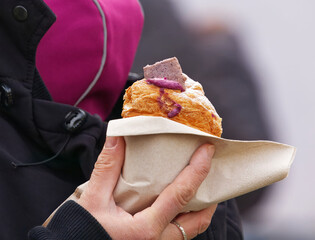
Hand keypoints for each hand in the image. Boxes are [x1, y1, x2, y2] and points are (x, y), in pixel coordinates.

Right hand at [78, 136, 216, 239]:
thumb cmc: (82, 230)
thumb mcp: (93, 199)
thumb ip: (107, 167)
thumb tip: (118, 136)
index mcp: (145, 229)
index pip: (180, 195)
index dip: (197, 170)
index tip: (207, 150)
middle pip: (197, 221)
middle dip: (210, 197)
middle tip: (211, 174)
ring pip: (190, 231)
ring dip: (200, 210)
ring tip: (200, 189)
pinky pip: (178, 235)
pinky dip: (185, 218)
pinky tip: (179, 205)